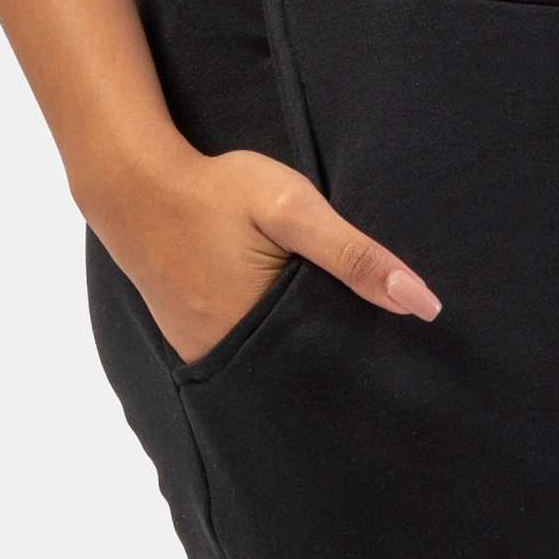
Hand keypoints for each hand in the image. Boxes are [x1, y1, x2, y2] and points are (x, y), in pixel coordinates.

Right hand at [90, 142, 441, 362]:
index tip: (404, 366)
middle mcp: (230, 356)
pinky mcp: (189, 337)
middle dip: (337, 363)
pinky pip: (241, 352)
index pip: (332, 369)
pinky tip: (286, 321)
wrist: (135, 185)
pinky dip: (267, 342)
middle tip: (377, 352)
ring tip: (340, 338)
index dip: (366, 365)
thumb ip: (355, 256)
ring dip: (302, 353)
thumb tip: (424, 304)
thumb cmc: (218, 191)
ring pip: (271, 365)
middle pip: (302, 373)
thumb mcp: (293, 209)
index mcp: (262, 334)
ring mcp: (205, 350)